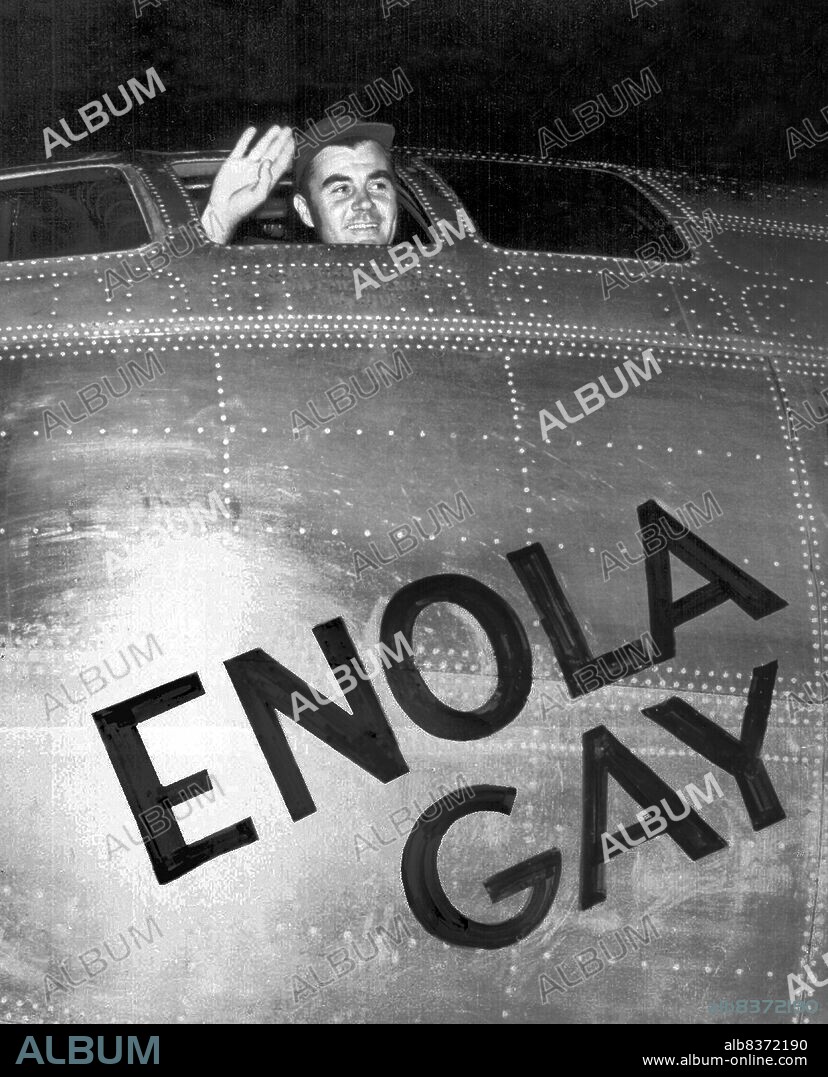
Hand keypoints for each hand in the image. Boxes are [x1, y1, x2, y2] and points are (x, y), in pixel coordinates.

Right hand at [201, 125, 294, 243]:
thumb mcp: (258, 197)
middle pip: (273, 153)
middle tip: (289, 130)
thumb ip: (265, 180)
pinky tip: (252, 130)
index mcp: (266, 180)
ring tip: (277, 128)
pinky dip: (246, 138)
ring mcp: (246, 165)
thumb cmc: (242, 207)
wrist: (222, 209)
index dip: (287, 152)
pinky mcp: (233, 162)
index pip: (280, 163)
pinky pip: (241, 147)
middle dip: (281, 142)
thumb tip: (268, 162)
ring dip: (268, 138)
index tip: (293, 142)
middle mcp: (258, 171)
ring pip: (260, 148)